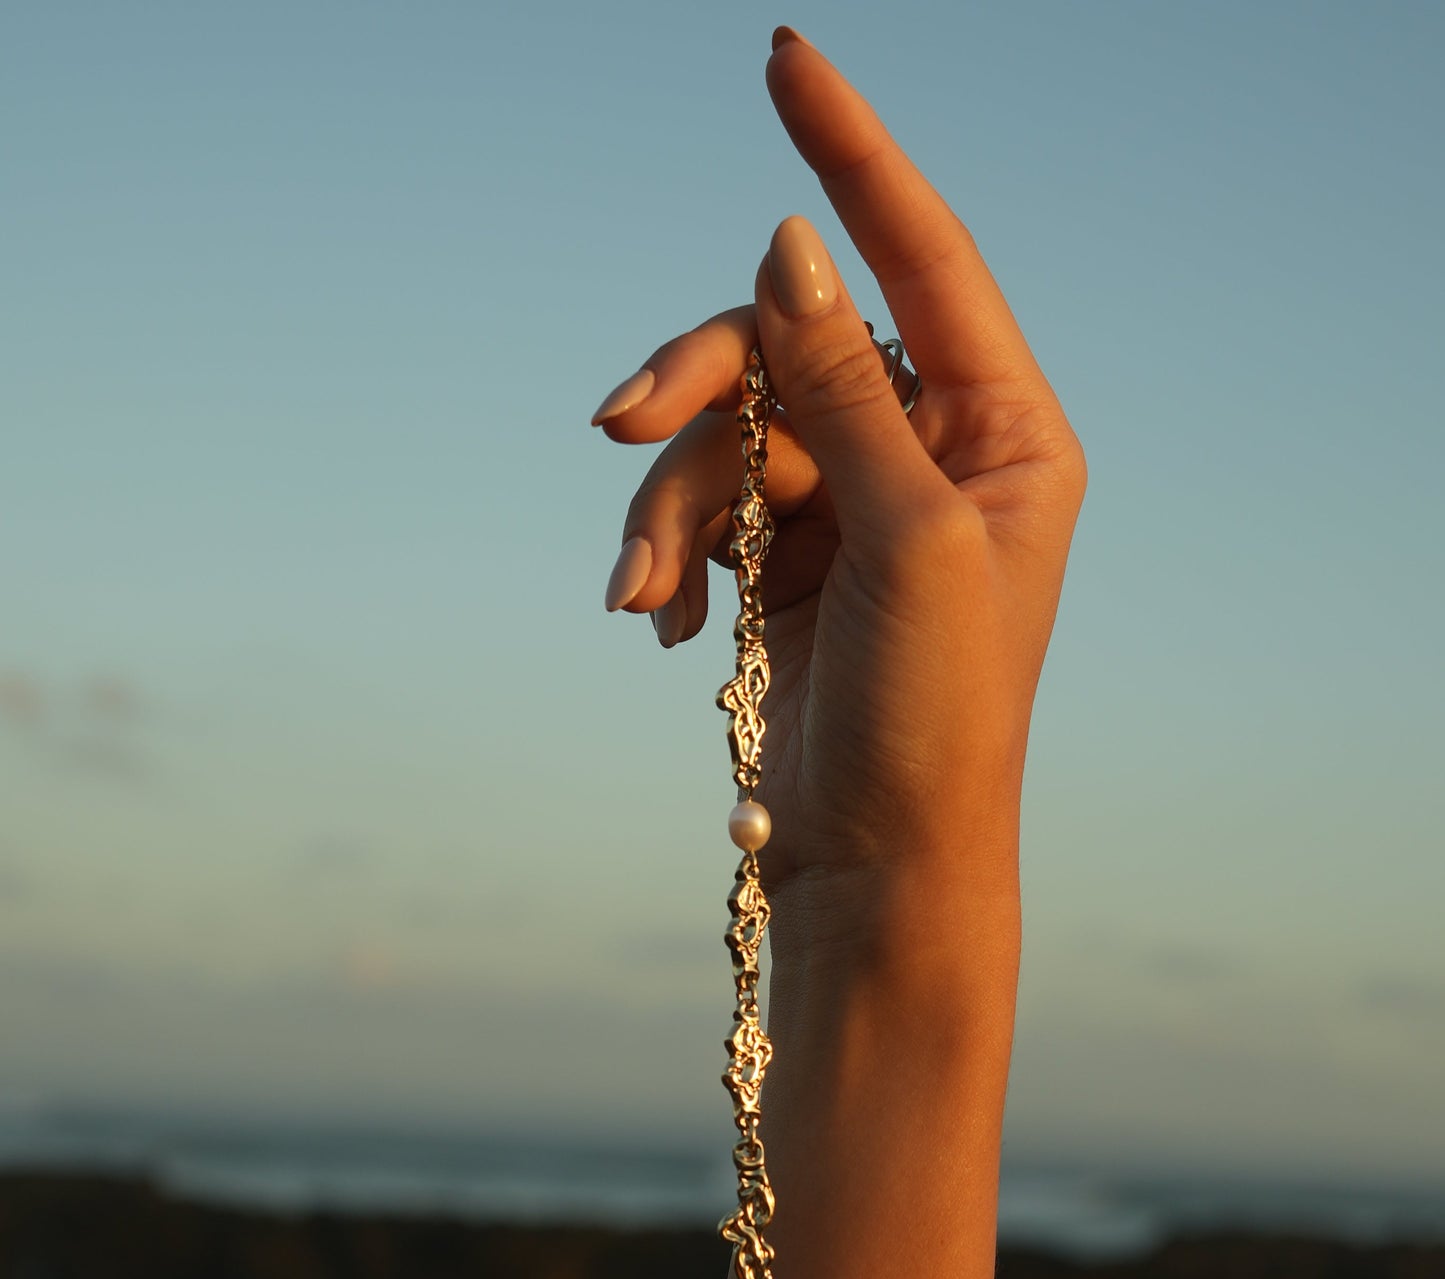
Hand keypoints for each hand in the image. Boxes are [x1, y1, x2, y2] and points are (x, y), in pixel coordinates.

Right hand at [596, 31, 1084, 924]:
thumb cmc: (931, 716)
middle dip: (698, 388)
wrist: (879, 858)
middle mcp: (929, 453)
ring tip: (642, 599)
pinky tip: (662, 626)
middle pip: (787, 347)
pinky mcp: (786, 558)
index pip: (924, 257)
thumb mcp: (902, 540)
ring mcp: (851, 504)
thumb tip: (788, 247)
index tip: (785, 58)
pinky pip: (703, 505)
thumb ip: (844, 390)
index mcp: (1003, 433)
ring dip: (667, 508)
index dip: (855, 156)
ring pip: (727, 435)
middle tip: (611, 429)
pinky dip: (669, 552)